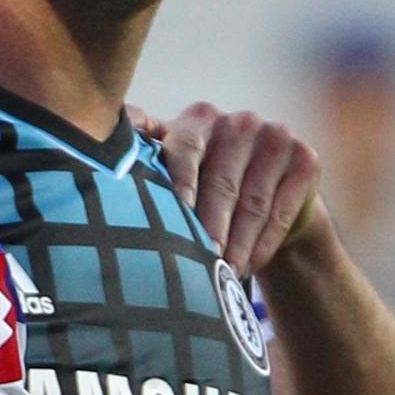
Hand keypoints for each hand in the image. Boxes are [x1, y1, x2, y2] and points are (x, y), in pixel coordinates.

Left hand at [134, 102, 321, 272]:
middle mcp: (240, 121)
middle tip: (200, 262)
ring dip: (237, 244)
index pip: (185, 150)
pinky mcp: (306, 159)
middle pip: (222, 182)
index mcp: (199, 118)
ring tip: (222, 275)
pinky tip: (248, 266)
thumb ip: (140, 155)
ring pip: (253, 202)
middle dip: (209, 228)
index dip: (178, 187)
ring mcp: (276, 137)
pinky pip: (283, 209)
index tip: (170, 224)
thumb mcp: (171, 167)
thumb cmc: (202, 184)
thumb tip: (87, 147)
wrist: (267, 195)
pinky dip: (264, 243)